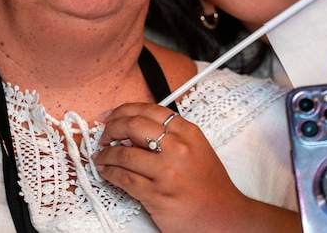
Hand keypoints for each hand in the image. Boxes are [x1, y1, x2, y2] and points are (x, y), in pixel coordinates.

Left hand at [93, 102, 299, 231]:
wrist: (225, 216)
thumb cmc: (210, 185)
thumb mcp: (197, 148)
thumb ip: (171, 135)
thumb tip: (135, 131)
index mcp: (188, 133)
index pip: (149, 110)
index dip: (124, 110)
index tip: (112, 114)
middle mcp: (177, 148)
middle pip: (132, 125)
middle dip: (111, 128)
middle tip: (104, 134)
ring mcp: (166, 171)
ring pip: (123, 153)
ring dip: (106, 154)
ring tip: (101, 156)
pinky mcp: (156, 194)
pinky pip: (123, 178)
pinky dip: (109, 173)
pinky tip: (106, 171)